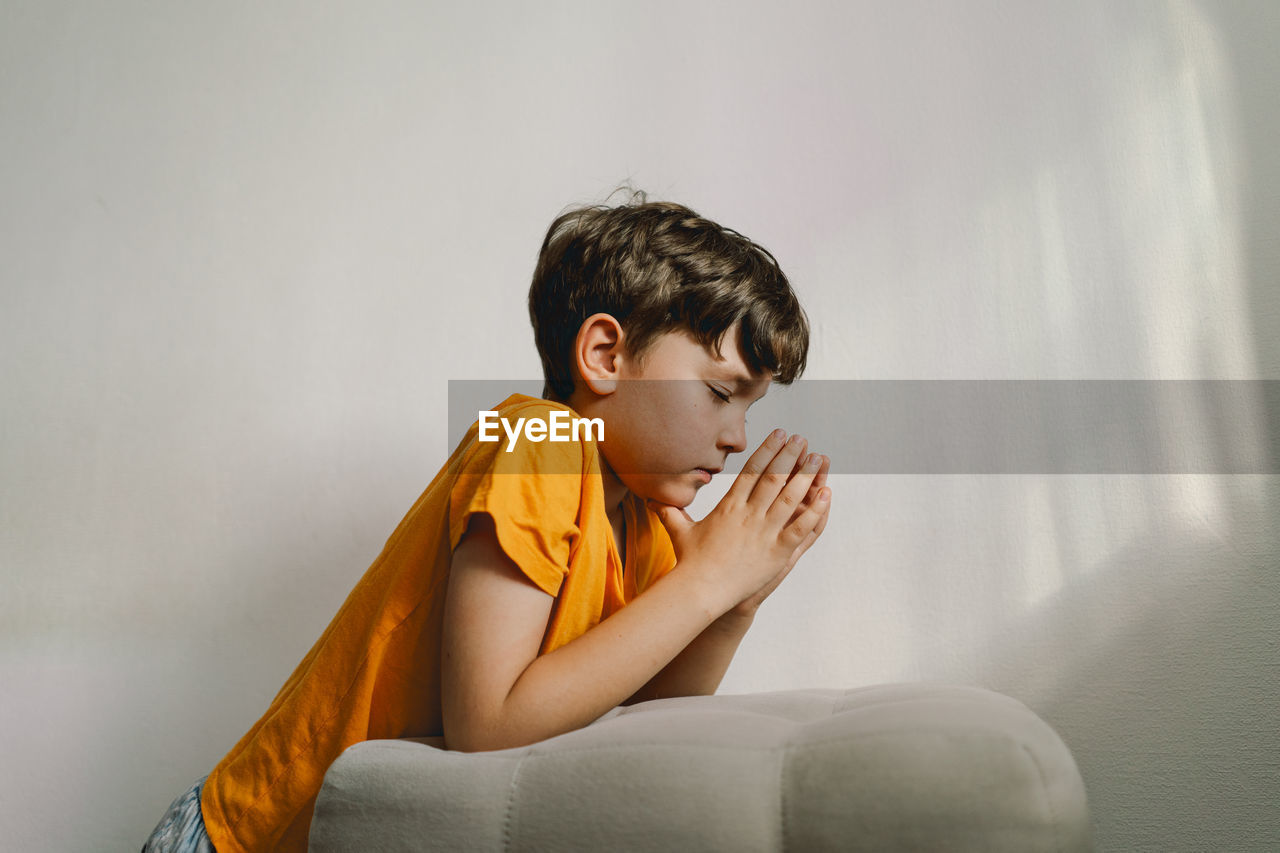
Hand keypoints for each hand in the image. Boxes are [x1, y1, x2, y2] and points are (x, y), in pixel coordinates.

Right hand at [649, 430, 831, 616]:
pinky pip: (801, 527)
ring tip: (818, 458)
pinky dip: (815, 511)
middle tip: (802, 439)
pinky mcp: (776, 552)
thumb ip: (670, 513)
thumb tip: (652, 499)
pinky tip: (827, 495)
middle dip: (789, 456)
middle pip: (773, 478)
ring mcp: (764, 532)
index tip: (780, 435)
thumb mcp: (680, 532)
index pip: (752, 471)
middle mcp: (748, 514)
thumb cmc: (690, 562)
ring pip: (790, 498)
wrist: (700, 590)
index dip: (767, 450)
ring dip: (806, 476)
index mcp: (729, 506)